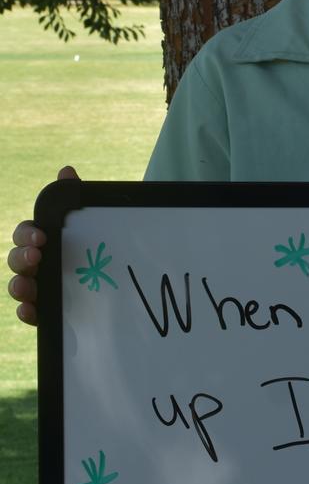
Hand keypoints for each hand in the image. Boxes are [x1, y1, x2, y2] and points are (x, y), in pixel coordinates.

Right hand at [7, 166, 79, 325]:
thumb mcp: (88, 223)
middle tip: (36, 257)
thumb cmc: (93, 244)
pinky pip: (31, 312)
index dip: (27, 235)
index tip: (42, 236)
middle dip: (21, 257)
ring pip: (19, 286)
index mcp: (42, 240)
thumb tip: (67, 170)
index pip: (25, 234)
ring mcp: (40, 287)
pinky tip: (30, 310)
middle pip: (16, 260)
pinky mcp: (48, 310)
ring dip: (18, 286)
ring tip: (26, 286)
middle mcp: (36, 264)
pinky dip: (27, 312)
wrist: (117, 276)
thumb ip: (75, 198)